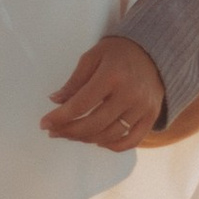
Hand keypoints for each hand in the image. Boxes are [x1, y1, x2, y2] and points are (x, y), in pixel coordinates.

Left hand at [43, 33, 169, 147]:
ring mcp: (142, 107)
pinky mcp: (151, 116)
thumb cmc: (118, 52)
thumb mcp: (93, 56)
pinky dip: (113, 146)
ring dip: (86, 139)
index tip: (44, 123)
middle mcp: (129, 94)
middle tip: (54, 132)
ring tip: (71, 134)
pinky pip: (131, 140)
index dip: (60, 117)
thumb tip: (55, 101)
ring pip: (110, 135)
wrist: (154, 52)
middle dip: (69, 131)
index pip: (81, 104)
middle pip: (94, 123)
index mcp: (112, 75)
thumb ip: (75, 81)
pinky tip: (97, 140)